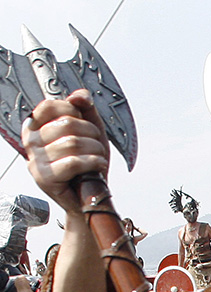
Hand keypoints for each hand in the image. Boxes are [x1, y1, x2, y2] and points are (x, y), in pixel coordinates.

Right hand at [22, 90, 109, 214]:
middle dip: (91, 134)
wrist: (89, 196)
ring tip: (97, 158)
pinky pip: (73, 162)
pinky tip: (97, 167)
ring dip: (95, 150)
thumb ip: (85, 110)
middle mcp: (31, 142)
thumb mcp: (89, 132)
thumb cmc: (87, 164)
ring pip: (72, 143)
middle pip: (66, 124)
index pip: (50, 105)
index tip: (83, 123)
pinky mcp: (45, 178)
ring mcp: (35, 160)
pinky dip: (93, 163)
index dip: (73, 111)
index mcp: (36, 127)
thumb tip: (80, 95)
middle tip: (96, 146)